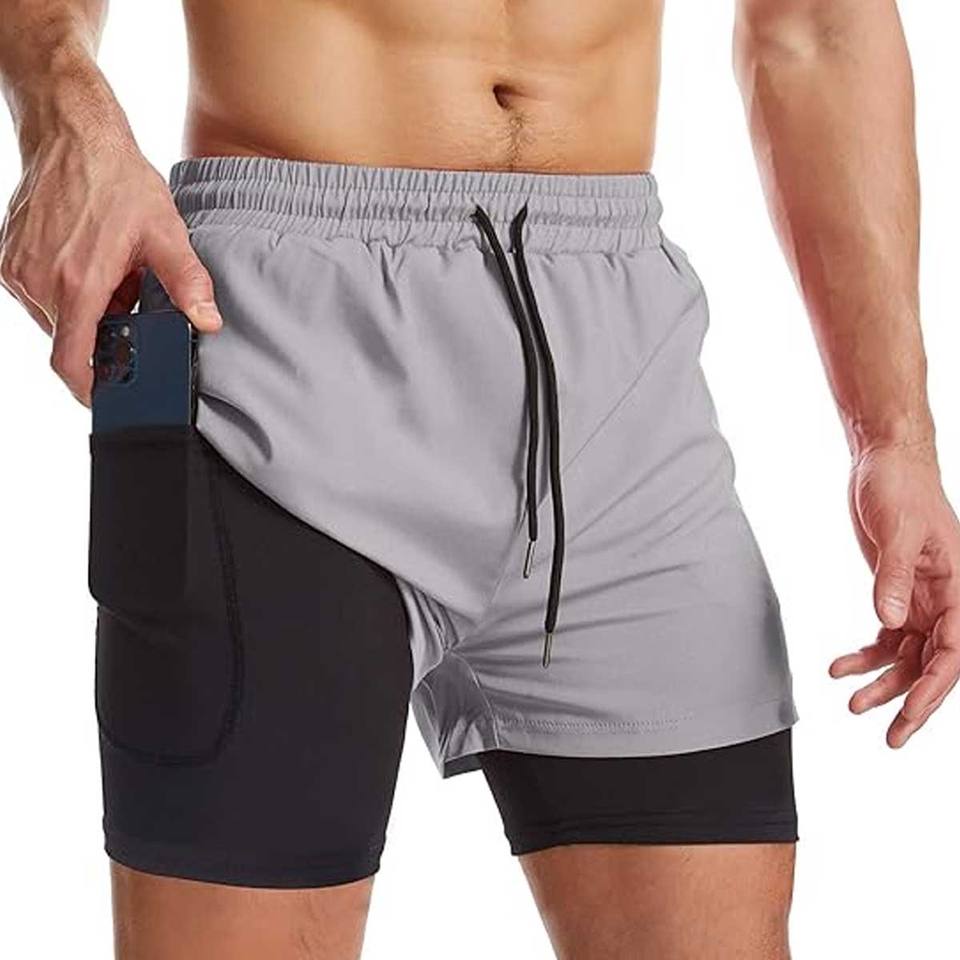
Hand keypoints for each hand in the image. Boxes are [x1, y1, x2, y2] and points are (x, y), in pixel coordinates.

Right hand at [0, 118, 220, 404]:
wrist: (71, 133)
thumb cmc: (117, 180)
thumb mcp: (165, 233)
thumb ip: (186, 283)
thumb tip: (208, 322)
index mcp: (77, 283)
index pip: (70, 361)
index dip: (89, 388)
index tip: (106, 397)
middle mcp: (39, 281)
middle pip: (71, 338)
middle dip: (103, 332)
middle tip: (129, 299)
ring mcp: (18, 269)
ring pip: (56, 318)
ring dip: (86, 309)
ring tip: (111, 272)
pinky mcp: (9, 258)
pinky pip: (41, 295)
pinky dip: (68, 291)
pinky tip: (89, 260)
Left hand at [830, 440, 959, 745]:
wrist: (885, 465)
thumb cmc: (901, 489)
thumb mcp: (897, 531)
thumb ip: (893, 577)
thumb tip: (890, 620)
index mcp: (959, 588)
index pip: (954, 651)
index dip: (934, 687)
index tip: (909, 713)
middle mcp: (947, 601)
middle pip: (935, 664)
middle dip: (913, 701)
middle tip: (891, 738)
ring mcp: (922, 600)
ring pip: (909, 656)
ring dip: (884, 682)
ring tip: (851, 703)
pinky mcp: (898, 593)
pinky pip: (888, 637)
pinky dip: (867, 656)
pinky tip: (840, 668)